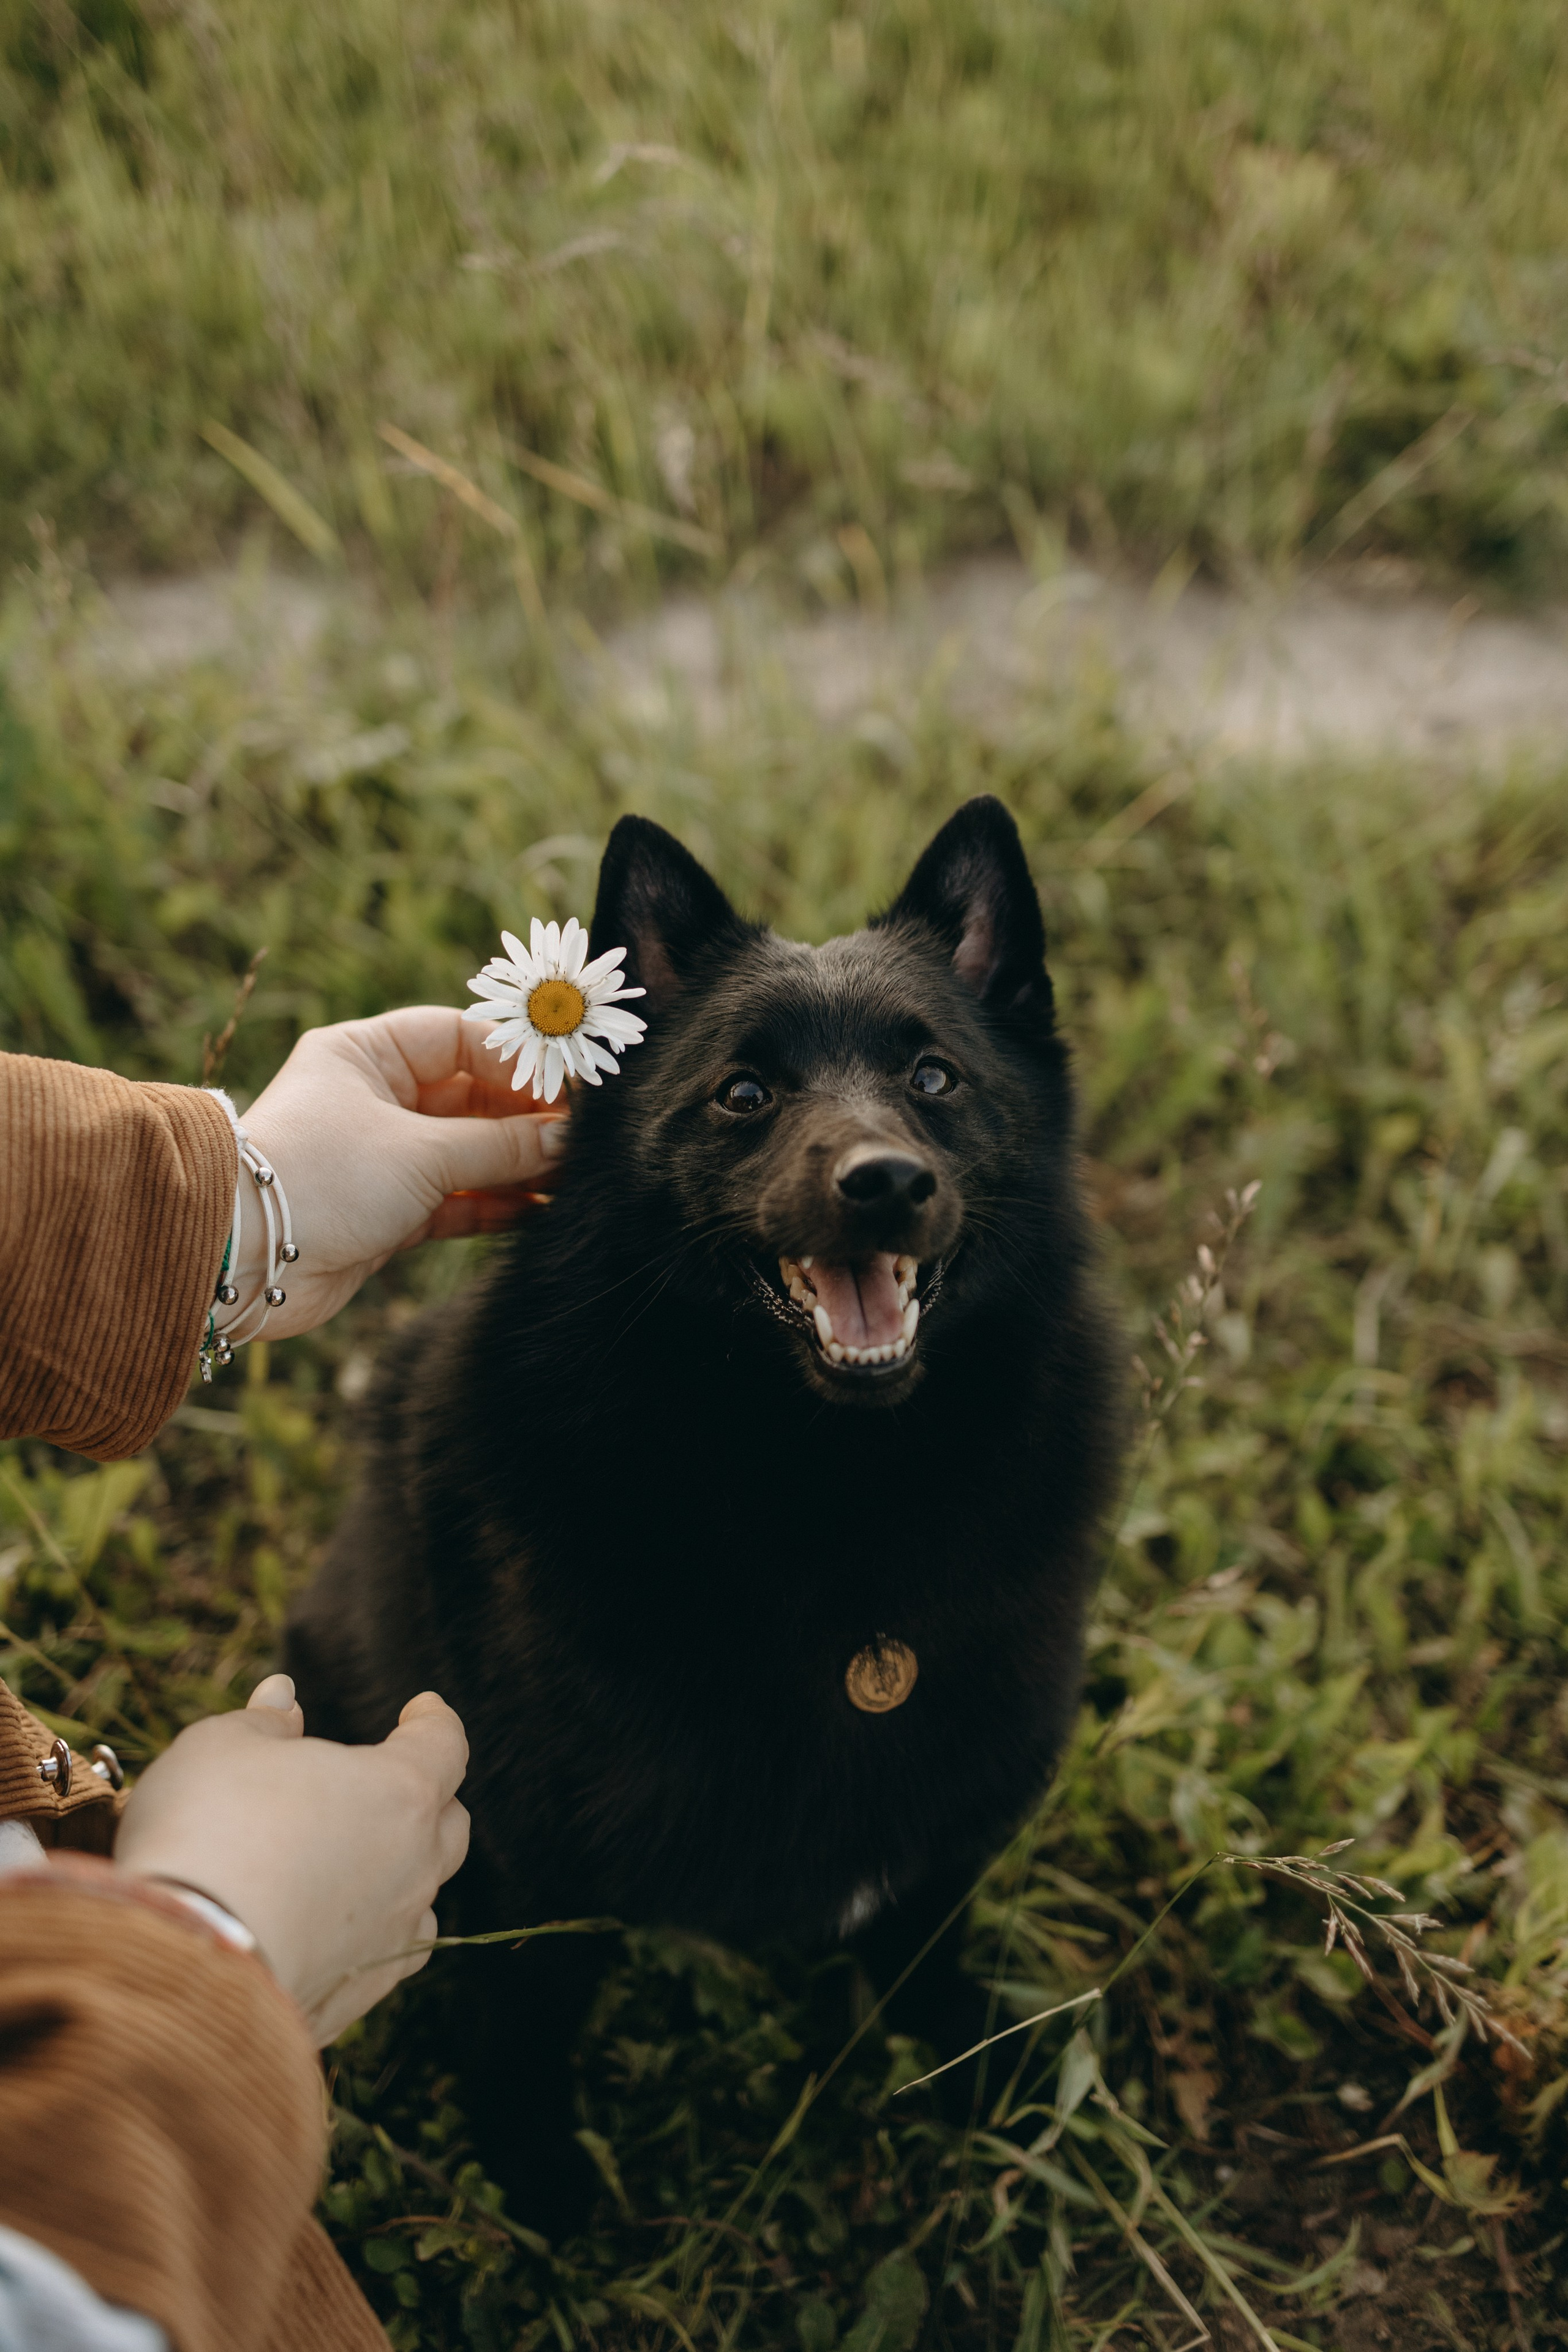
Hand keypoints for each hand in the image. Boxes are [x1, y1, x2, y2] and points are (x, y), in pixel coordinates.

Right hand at [114, 1676, 469, 2043]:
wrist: (183, 1960)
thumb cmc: (206, 1830)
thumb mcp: (220, 1747)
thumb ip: (261, 1722)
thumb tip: (282, 1697)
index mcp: (399, 1792)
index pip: (443, 1746)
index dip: (434, 1722)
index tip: (423, 1708)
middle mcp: (414, 1867)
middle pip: (448, 1824)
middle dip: (428, 1797)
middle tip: (393, 1782)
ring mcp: (391, 1939)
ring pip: (423, 1897)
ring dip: (403, 1873)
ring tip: (369, 1860)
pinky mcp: (356, 1998)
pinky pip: (385, 1960)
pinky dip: (371, 1937)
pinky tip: (344, 1933)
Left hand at [233, 1006, 566, 1337]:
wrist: (242, 1261)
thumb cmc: (321, 1179)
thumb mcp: (422, 1153)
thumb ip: (502, 1146)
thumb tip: (568, 1140)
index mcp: (367, 1055)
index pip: (460, 1038)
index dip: (518, 1063)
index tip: (571, 1089)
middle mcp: (375, 1099)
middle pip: (472, 1098)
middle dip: (528, 1121)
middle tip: (583, 1141)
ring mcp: (383, 1157)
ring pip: (468, 1153)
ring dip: (518, 1167)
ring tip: (574, 1179)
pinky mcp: (388, 1212)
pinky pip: (457, 1200)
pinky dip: (496, 1206)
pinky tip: (541, 1212)